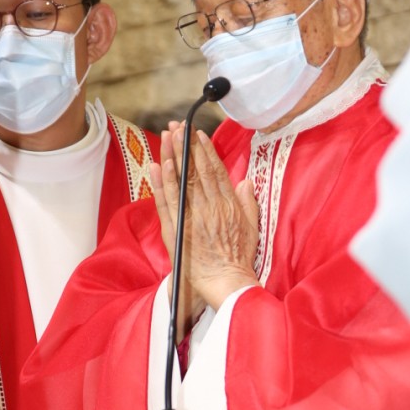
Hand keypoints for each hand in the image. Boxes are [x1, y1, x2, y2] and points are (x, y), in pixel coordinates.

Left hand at [150, 123, 259, 332]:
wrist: (227, 283)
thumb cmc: (239, 259)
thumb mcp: (252, 227)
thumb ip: (248, 202)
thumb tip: (246, 182)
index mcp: (228, 204)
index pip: (215, 171)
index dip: (205, 151)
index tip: (197, 135)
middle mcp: (210, 206)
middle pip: (196, 171)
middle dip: (186, 146)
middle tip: (177, 127)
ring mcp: (193, 216)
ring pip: (181, 181)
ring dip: (172, 157)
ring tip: (166, 137)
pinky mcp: (178, 229)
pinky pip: (167, 202)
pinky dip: (161, 183)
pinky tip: (157, 166)